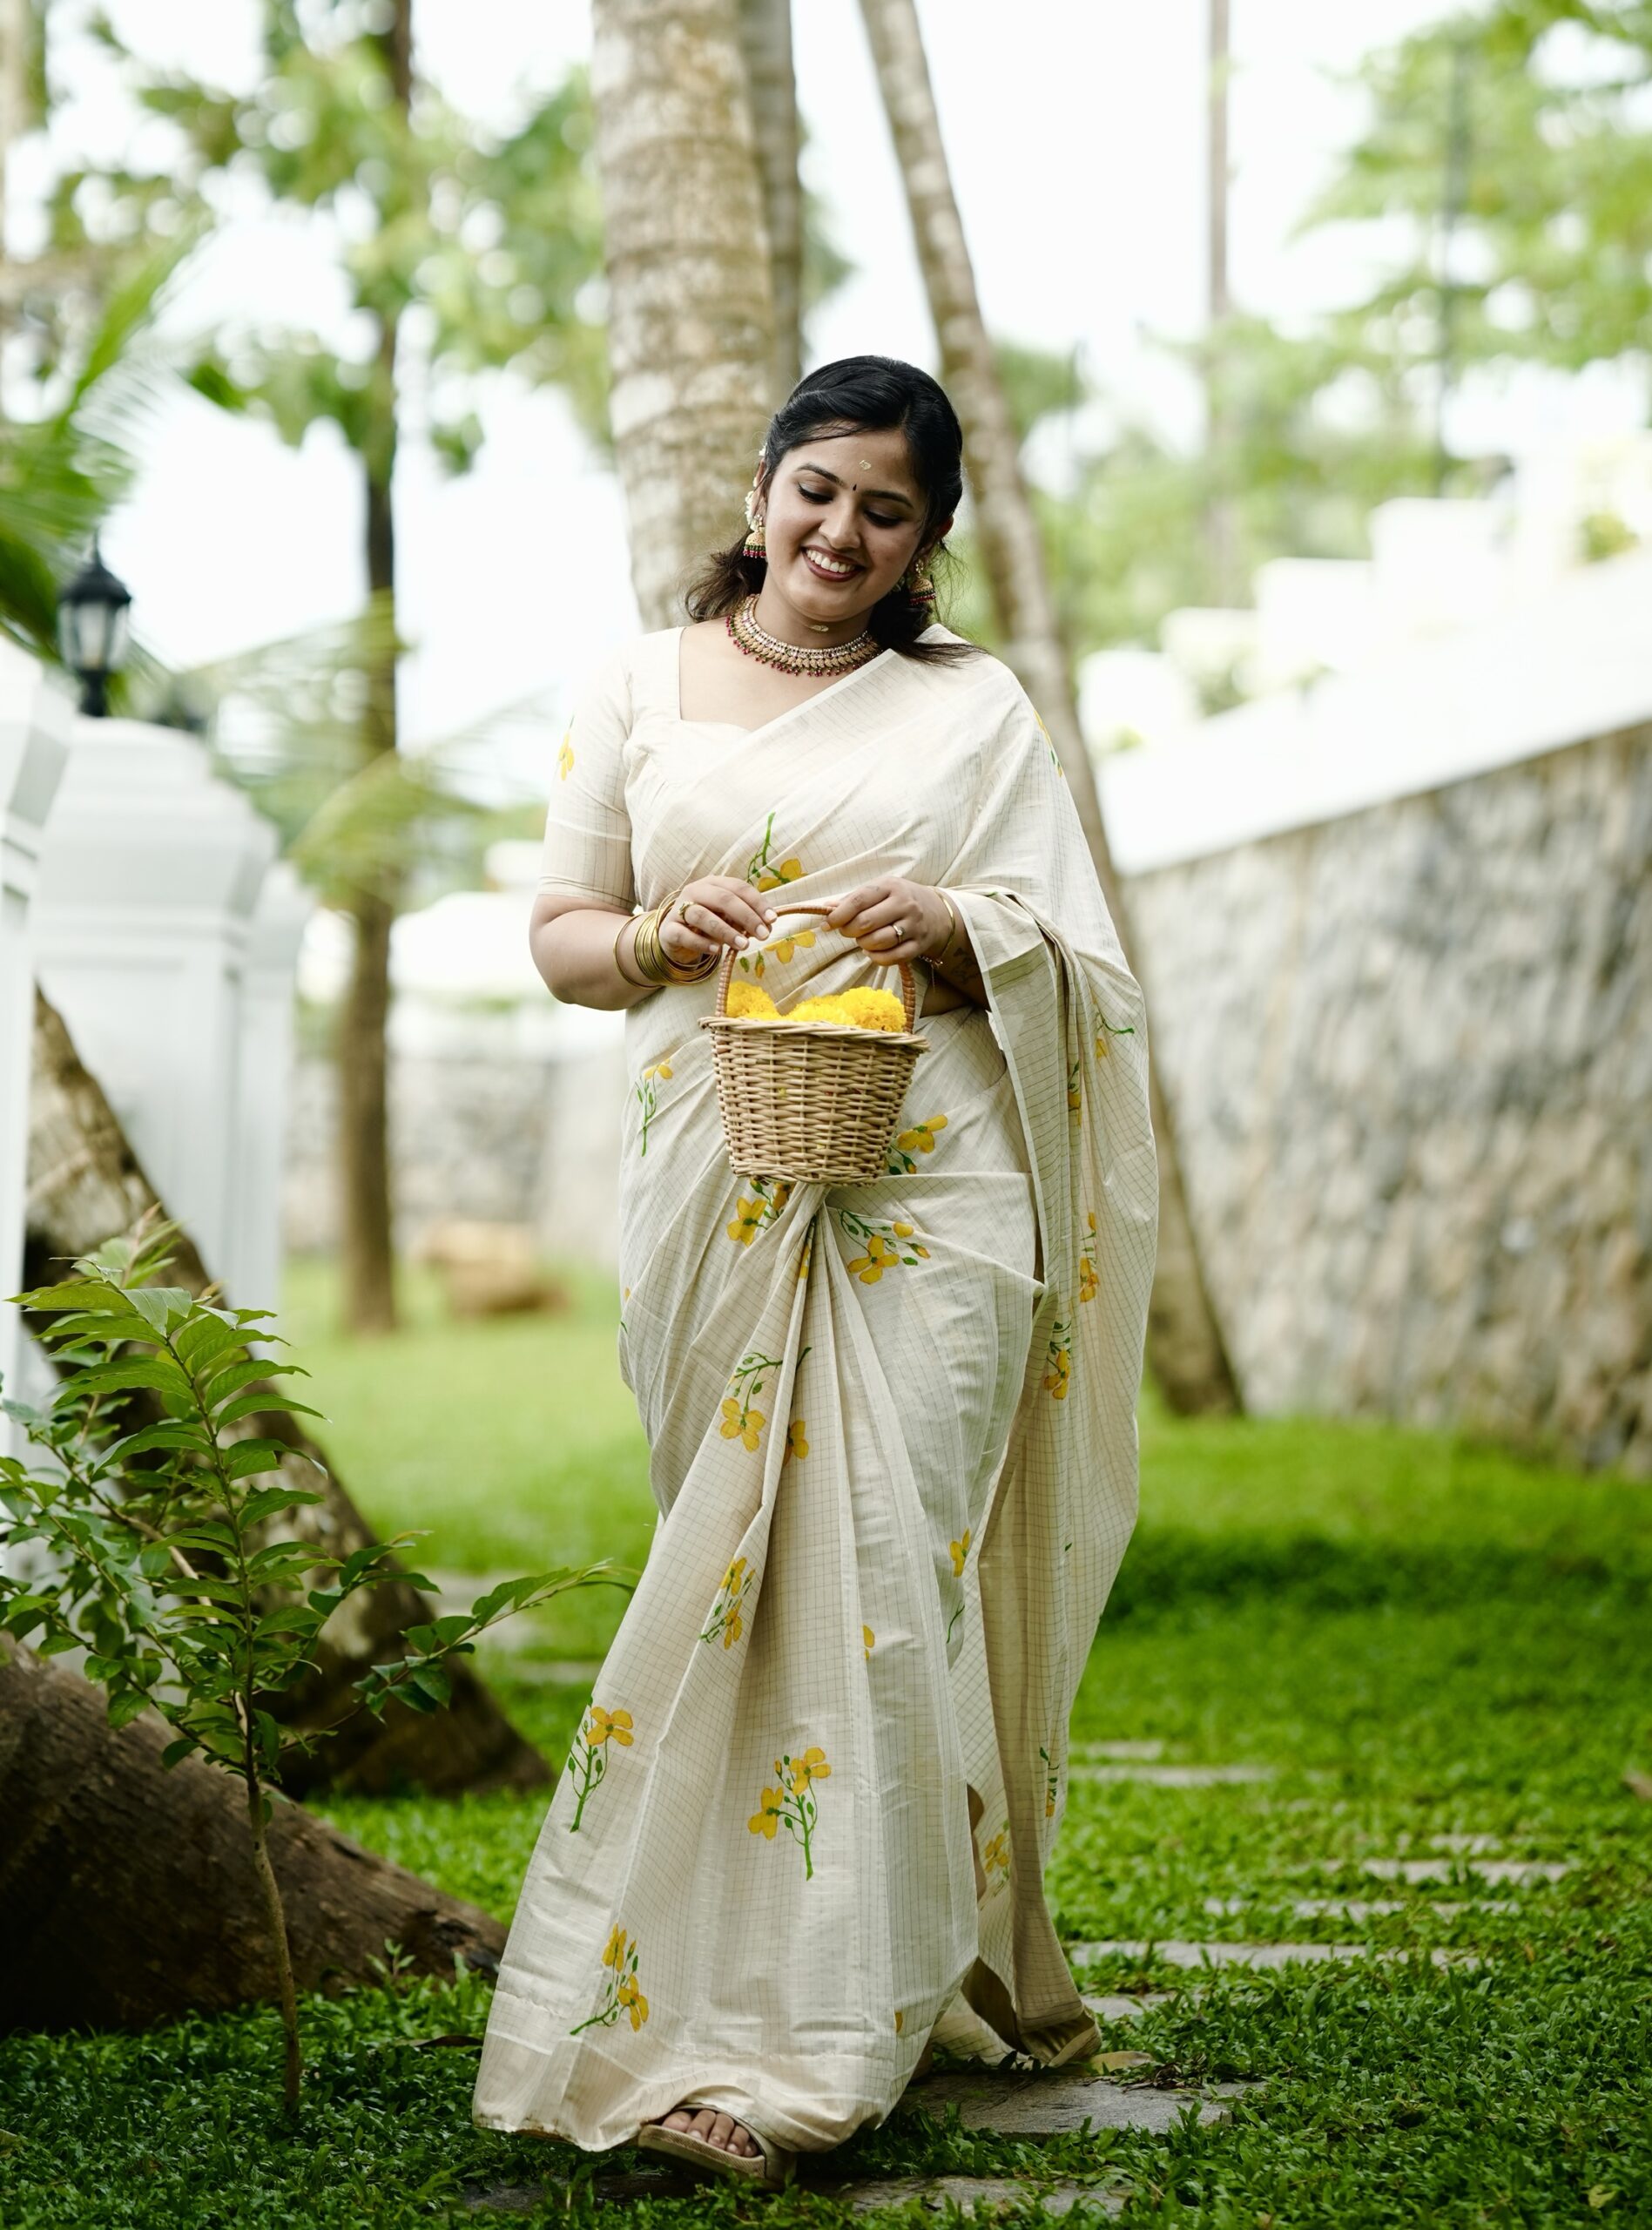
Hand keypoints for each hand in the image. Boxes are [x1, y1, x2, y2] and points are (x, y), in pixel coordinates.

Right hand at [660, 875, 775, 969]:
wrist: (675, 936)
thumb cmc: (707, 923)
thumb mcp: (727, 917)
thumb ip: (744, 918)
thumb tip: (767, 926)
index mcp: (713, 884)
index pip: (738, 887)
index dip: (757, 903)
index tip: (772, 920)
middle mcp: (695, 891)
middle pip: (722, 898)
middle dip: (746, 916)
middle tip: (763, 934)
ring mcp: (679, 910)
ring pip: (701, 915)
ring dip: (725, 931)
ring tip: (743, 945)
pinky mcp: (669, 930)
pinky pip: (684, 935)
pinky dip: (701, 943)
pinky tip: (717, 951)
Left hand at [826, 877, 949, 967]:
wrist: (937, 912)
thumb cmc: (899, 900)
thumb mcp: (880, 890)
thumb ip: (854, 899)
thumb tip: (827, 907)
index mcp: (891, 886)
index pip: (859, 900)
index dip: (839, 915)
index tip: (827, 924)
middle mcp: (904, 904)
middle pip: (866, 922)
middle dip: (849, 930)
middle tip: (847, 931)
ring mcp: (914, 926)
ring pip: (878, 941)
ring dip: (863, 944)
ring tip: (863, 940)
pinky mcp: (919, 945)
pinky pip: (892, 957)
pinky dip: (876, 958)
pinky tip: (872, 952)